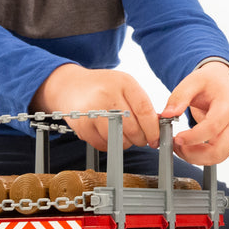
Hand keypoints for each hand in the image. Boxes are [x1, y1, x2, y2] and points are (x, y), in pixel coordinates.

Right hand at [30, 63, 158, 151]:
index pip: (144, 110)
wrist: (70, 86)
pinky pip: (103, 145)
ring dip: (126, 143)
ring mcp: (93, 111)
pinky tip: (108, 134)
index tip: (156, 138)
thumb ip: (141, 104)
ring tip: (123, 135)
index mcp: (124, 83)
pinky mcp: (82, 125)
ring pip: (119, 139)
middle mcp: (108, 95)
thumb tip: (158, 128)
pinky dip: (110, 145)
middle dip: (141, 139)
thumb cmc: (103, 88)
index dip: (153, 129)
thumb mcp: (124, 86)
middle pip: (133, 128)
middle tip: (142, 139)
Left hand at [161, 61, 228, 165]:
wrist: (224, 83)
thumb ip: (179, 97)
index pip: (212, 127)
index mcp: (227, 105)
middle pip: (218, 151)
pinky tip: (187, 147)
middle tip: (175, 145)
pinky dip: (200, 157)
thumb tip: (167, 115)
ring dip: (195, 158)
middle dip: (193, 154)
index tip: (176, 138)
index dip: (193, 137)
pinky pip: (216, 157)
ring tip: (179, 146)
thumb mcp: (193, 82)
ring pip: (217, 158)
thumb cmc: (211, 82)